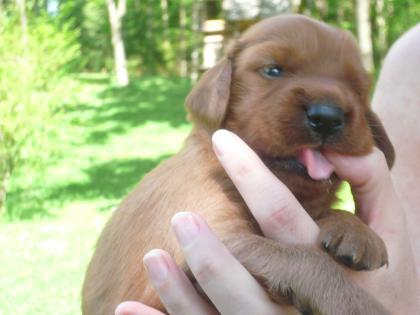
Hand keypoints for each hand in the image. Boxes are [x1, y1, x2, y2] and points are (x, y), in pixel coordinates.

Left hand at [116, 130, 419, 314]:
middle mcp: (303, 304)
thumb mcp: (394, 236)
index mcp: (332, 267)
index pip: (283, 214)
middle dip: (211, 248)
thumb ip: (373, 186)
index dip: (251, 173)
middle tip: (181, 217)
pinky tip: (127, 310)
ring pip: (222, 313)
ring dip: (180, 289)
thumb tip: (339, 147)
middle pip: (249, 274)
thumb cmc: (386, 283)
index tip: (220, 138)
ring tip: (153, 256)